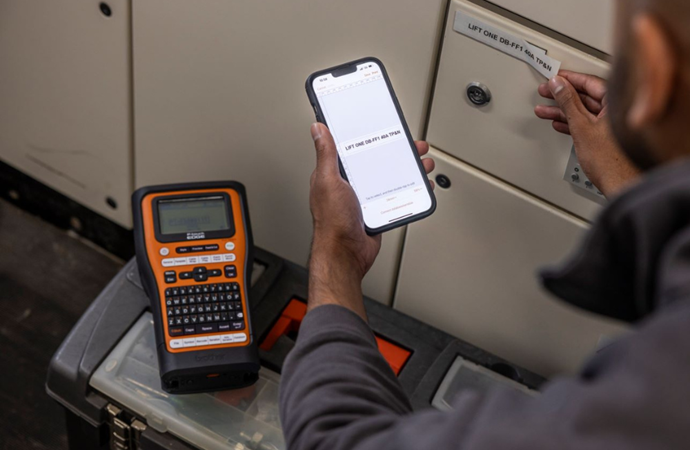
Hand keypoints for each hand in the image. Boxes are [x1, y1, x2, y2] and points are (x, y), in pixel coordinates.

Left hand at [307, 123, 434, 319]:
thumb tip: (317, 128)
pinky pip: (396, 195)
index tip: (382, 127)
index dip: (369, 137)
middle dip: (397, 152)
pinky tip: (419, 185)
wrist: (346, 254)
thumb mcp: (328, 181)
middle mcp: (351, 185)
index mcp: (336, 174)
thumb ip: (326, 154)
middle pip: (377, 161)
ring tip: (422, 163)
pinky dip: (410, 189)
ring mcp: (366, 198)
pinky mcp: (378, 210)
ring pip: (390, 177)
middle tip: (413, 146)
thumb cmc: (332, 222)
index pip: (353, 148)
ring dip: (408, 169)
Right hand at [535, 71, 639, 196]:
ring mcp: (611, 124)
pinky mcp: (605, 137)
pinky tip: (558, 123)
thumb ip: (569, 103)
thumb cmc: (611, 161)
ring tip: (544, 109)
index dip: (569, 79)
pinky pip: (585, 123)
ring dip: (562, 110)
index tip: (554, 78)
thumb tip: (558, 85)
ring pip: (583, 111)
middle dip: (562, 95)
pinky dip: (571, 122)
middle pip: (586, 96)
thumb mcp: (582, 126)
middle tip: (545, 92)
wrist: (620, 184)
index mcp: (618, 103)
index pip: (590, 82)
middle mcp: (618, 111)